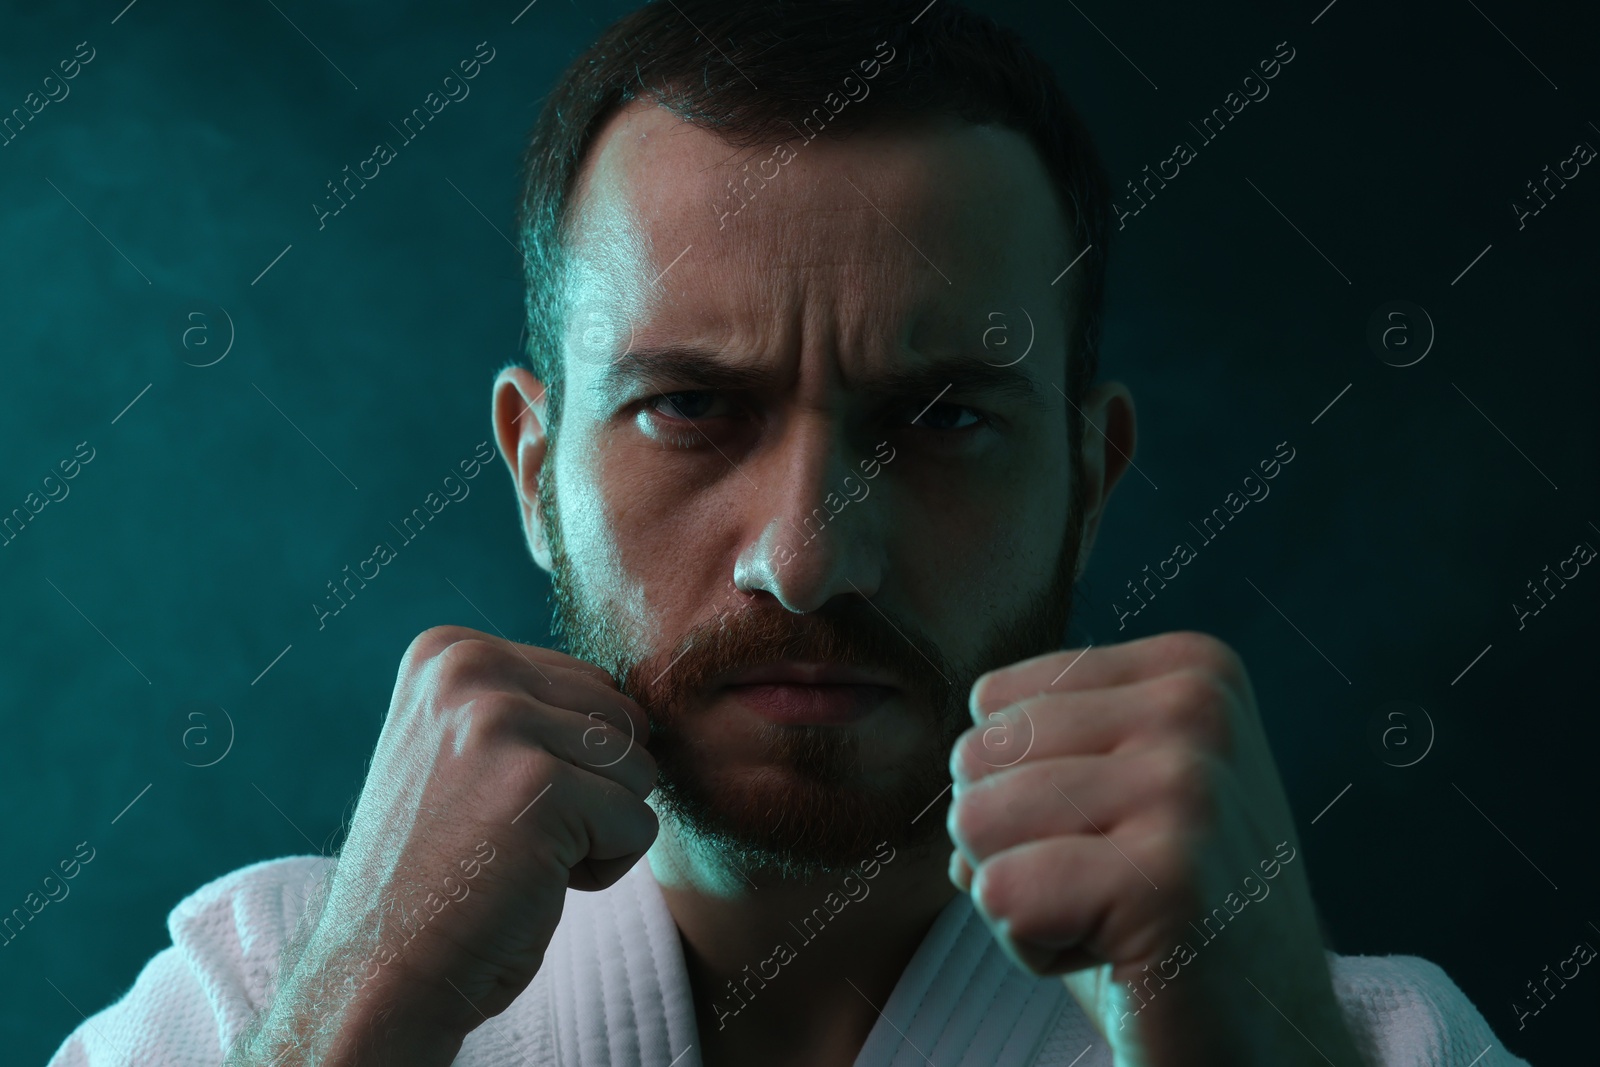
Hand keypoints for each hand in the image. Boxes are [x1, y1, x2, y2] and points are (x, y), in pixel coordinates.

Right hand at [229, 625, 658, 1065]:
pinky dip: (603, 870)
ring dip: (599, 829)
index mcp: (451, 651)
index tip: (487, 801)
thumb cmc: (443, 870)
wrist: (379, 971)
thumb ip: (536, 707)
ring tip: (517, 854)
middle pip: (624, 720)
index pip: (593, 686)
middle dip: (592, 790)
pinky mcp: (540, 786)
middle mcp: (470, 668)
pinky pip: (640, 826)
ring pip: (640, 770)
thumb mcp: (470, 751)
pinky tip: (530, 882)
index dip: (566, 762)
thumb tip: (643, 706)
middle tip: (505, 834)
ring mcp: (501, 722)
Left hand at [946, 631, 1364, 1066]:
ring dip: (1021, 897)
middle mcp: (1198, 706)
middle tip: (1112, 891)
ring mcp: (1188, 785)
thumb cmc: (1165, 917)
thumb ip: (1035, 746)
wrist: (1265, 1042)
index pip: (993, 698)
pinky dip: (1032, 948)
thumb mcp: (1112, 791)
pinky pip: (999, 893)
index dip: (1023, 787)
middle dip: (1012, 843)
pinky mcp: (1166, 875)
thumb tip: (953, 771)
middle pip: (976, 753)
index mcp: (1189, 669)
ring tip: (1114, 920)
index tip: (1116, 838)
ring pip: (975, 820)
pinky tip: (1119, 958)